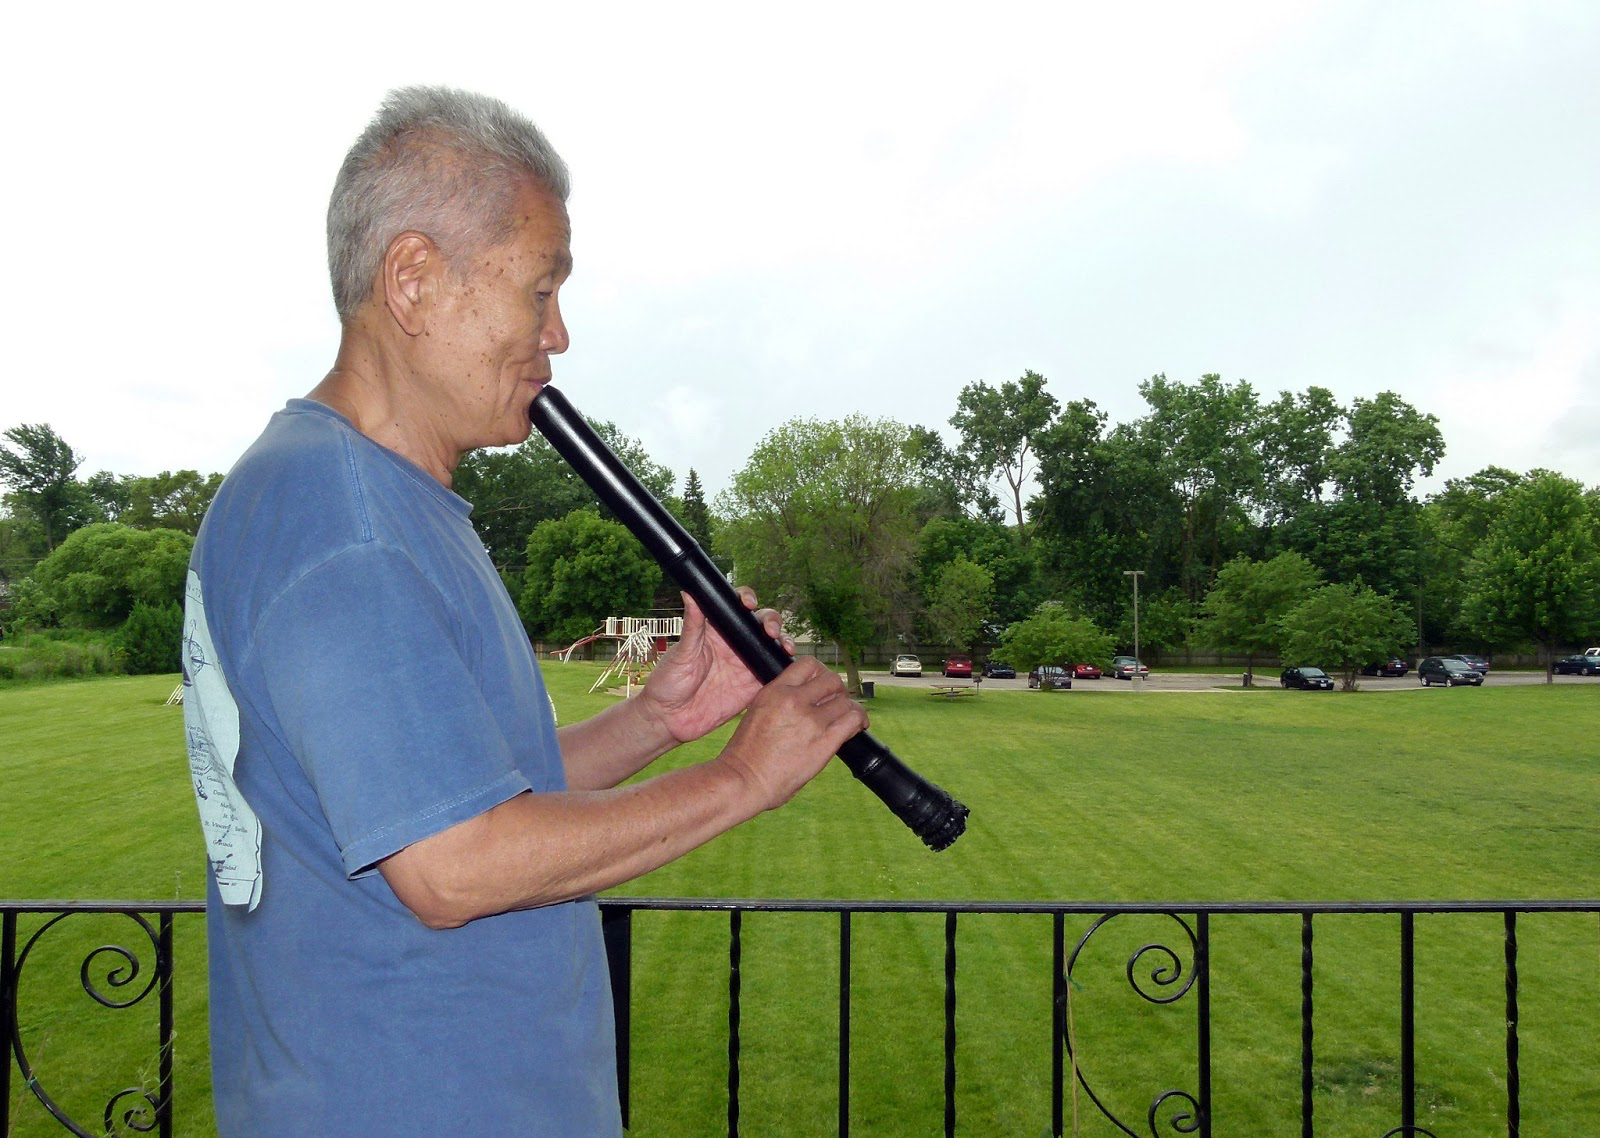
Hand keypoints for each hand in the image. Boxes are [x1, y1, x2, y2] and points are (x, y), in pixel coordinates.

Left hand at [639, 589, 793, 743]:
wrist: (670, 719)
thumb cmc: (669, 682)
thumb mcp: (682, 652)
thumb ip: (692, 625)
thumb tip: (690, 592)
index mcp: (717, 631)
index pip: (737, 607)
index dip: (748, 600)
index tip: (749, 604)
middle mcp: (735, 644)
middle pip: (762, 623)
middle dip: (772, 621)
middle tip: (770, 631)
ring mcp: (746, 665)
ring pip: (772, 646)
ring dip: (784, 642)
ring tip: (785, 647)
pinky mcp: (752, 686)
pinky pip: (774, 674)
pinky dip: (785, 669)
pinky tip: (789, 667)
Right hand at [716, 657, 868, 810]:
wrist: (744, 779)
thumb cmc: (746, 753)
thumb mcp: (757, 711)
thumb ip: (779, 699)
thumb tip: (801, 696)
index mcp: (775, 690)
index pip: (808, 664)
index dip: (820, 673)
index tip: (822, 685)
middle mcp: (794, 700)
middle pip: (831, 680)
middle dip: (837, 690)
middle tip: (836, 703)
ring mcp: (811, 721)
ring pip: (845, 701)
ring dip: (849, 708)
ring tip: (848, 717)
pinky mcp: (825, 742)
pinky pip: (852, 720)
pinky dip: (859, 721)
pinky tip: (858, 727)